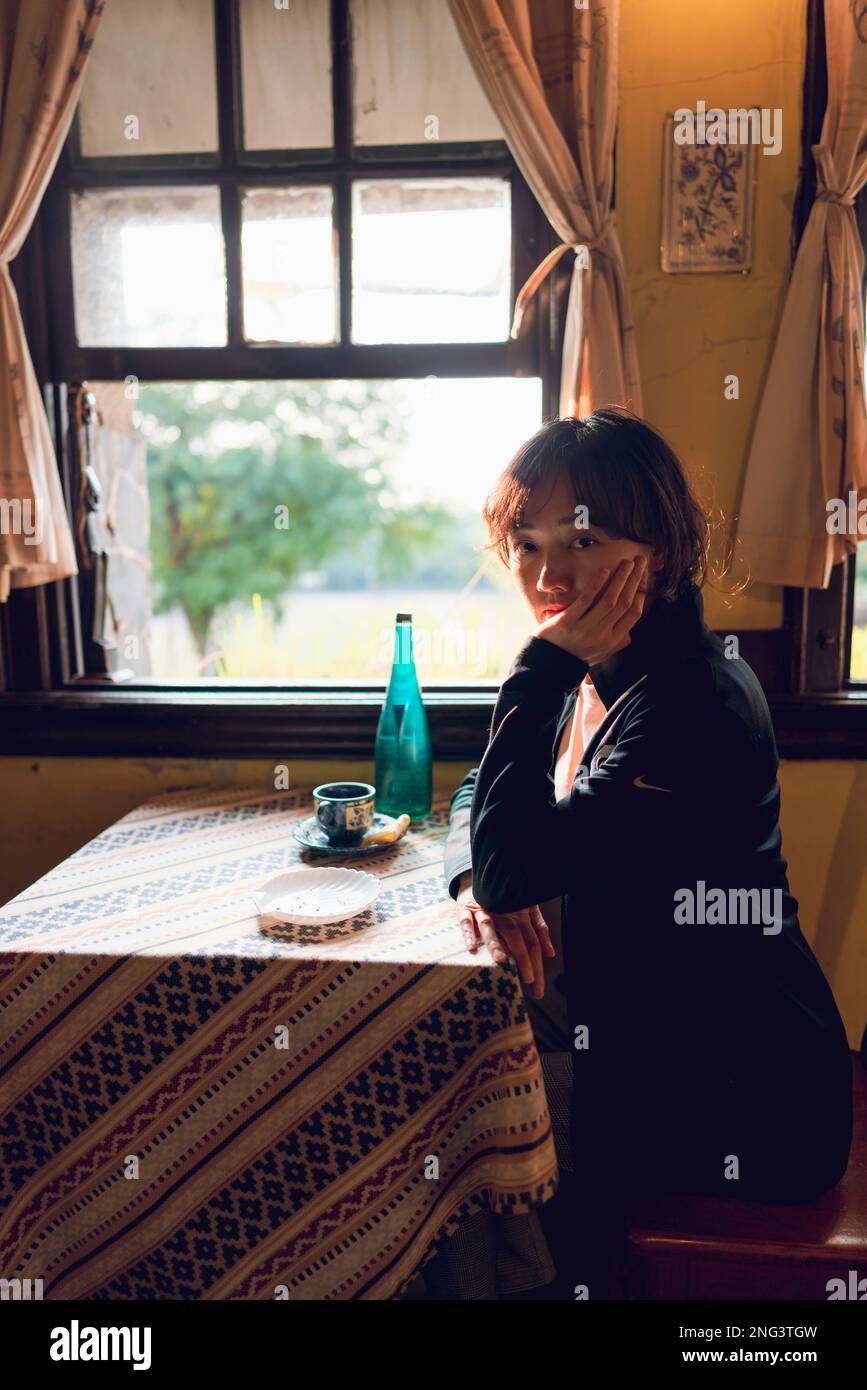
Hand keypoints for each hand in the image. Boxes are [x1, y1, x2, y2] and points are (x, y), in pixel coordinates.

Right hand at [456, 874, 554, 998]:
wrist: (484, 875)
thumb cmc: (507, 899)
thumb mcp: (528, 909)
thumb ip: (539, 929)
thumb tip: (551, 953)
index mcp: (520, 915)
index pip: (532, 942)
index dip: (537, 964)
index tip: (537, 986)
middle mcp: (503, 913)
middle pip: (515, 936)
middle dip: (523, 959)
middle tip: (528, 980)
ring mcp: (483, 910)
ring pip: (490, 926)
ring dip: (495, 942)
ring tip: (502, 960)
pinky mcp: (465, 908)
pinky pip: (466, 921)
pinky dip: (468, 933)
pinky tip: (471, 947)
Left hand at [535, 556, 646, 665]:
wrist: (549, 665)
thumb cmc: (576, 656)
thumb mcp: (601, 653)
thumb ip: (616, 642)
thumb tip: (630, 632)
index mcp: (613, 641)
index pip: (633, 614)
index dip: (641, 593)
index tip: (644, 576)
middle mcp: (602, 635)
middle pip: (624, 602)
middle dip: (635, 579)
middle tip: (640, 561)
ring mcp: (585, 628)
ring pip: (610, 600)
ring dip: (620, 578)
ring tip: (626, 562)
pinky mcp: (568, 622)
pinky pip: (586, 600)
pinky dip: (597, 585)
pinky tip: (604, 571)